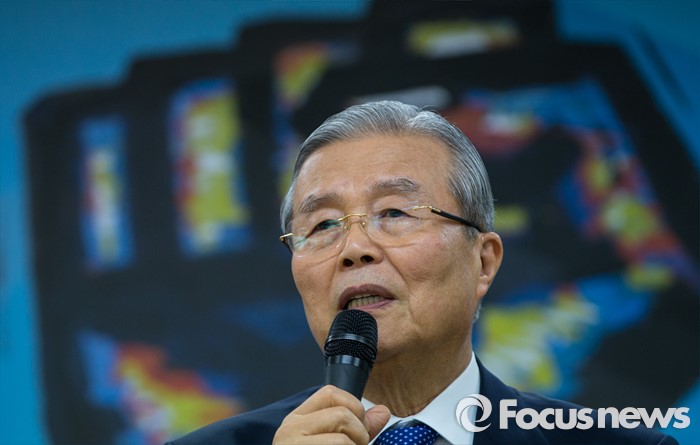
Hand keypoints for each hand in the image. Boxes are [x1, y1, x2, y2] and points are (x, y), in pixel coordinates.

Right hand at [273, 385, 390, 444]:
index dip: (353, 406)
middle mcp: (290, 430)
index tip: (357, 427)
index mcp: (297, 420)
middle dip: (360, 435)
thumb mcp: (331, 444)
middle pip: (342, 415)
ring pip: (343, 439)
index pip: (330, 393)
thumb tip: (383, 412)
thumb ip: (357, 428)